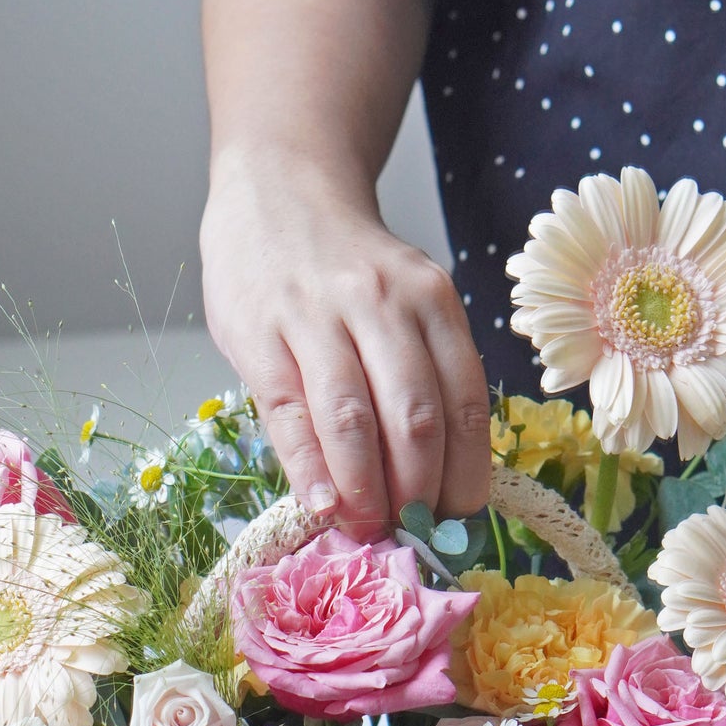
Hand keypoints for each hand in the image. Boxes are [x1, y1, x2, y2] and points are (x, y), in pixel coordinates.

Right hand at [200, 149, 491, 536]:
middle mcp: (381, 303)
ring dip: (365, 489)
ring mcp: (316, 315)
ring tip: (368, 529)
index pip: (464, 402)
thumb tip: (436, 482)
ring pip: (353, 419)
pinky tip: (321, 506)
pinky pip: (290, 413)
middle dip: (418, 491)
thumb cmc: (347, 269)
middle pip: (415, 417)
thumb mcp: (405, 301)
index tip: (457, 520)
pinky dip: (309, 468)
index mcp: (432, 300)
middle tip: (412, 535)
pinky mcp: (259, 333)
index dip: (466, 474)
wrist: (277, 190)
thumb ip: (421, 373)